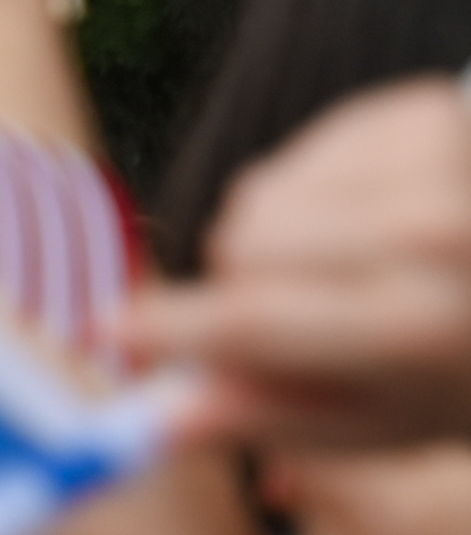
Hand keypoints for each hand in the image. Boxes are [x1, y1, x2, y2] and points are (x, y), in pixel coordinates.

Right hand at [122, 75, 470, 446]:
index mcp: (420, 329)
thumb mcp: (385, 423)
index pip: (258, 321)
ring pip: (265, 195)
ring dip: (277, 233)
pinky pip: (304, 152)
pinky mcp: (430, 112)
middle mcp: (435, 238)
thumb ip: (271, 417)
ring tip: (346, 266)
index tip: (101, 333)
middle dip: (240, 285)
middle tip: (296, 314)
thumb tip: (163, 420)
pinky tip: (375, 217)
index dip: (166, 329)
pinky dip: (317, 188)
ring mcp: (439, 162)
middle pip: (244, 246)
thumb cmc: (467, 369)